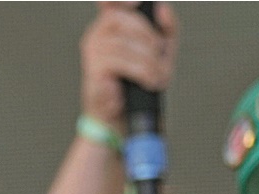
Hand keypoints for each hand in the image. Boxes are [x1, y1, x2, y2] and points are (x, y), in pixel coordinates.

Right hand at [80, 2, 177, 130]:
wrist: (122, 116)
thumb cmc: (138, 82)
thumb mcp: (160, 52)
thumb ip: (166, 27)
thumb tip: (163, 8)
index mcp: (111, 26)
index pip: (110, 3)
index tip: (136, 2)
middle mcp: (96, 36)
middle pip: (123, 19)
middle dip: (148, 37)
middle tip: (160, 55)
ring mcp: (92, 54)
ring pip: (123, 44)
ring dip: (148, 61)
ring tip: (158, 76)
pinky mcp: (92, 73)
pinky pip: (118, 63)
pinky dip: (140, 72)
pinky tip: (148, 81)